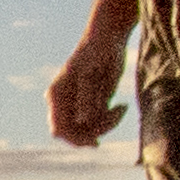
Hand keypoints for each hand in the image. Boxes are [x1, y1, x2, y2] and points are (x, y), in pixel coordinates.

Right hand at [46, 27, 129, 150]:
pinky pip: (100, 122)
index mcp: (57, 96)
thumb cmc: (97, 53)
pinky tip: (122, 106)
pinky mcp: (93, 103)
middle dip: (95, 131)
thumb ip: (86, 99)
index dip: (75, 139)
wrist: (108, 38)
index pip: (59, 129)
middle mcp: (64, 103)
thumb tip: (83, 122)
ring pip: (89, 129)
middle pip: (75, 133)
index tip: (95, 141)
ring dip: (107, 125)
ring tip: (121, 109)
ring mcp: (78, 104)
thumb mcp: (92, 75)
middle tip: (114, 118)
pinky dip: (112, 119)